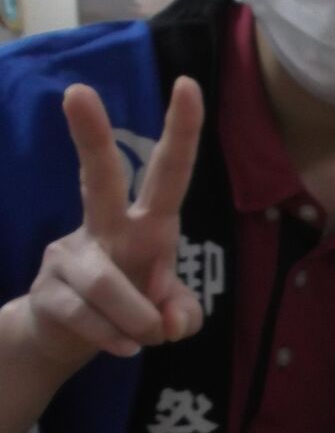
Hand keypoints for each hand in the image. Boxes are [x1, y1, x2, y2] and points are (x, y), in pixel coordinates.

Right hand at [24, 77, 204, 366]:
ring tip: (148, 336)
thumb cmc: (127, 307)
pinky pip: (89, 319)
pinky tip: (125, 347)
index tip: (189, 85)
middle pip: (99, 177)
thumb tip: (170, 320)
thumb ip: (182, 313)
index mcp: (144, 222)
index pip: (167, 172)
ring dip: (135, 318)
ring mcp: (69, 255)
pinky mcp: (48, 290)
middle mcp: (104, 227)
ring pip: (104, 282)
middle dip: (91, 136)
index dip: (182, 132)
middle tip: (77, 90)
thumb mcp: (167, 311)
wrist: (65, 339)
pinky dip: (116, 339)